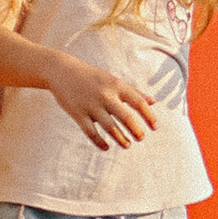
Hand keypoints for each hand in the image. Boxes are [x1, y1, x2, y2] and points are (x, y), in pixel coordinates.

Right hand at [46, 56, 160, 148]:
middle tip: (141, 138)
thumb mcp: (113, 79)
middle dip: (136, 130)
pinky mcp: (78, 114)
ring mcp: (91, 105)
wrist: (62, 71)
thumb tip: (153, 101)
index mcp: (116, 85)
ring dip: (120, 138)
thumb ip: (133, 91)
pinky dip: (99, 142)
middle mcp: (105, 95)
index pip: (137, 102)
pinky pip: (91, 132)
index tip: (155, 127)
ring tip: (127, 145)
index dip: (148, 115)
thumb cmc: (92, 76)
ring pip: (109, 127)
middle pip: (125, 116)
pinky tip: (106, 147)